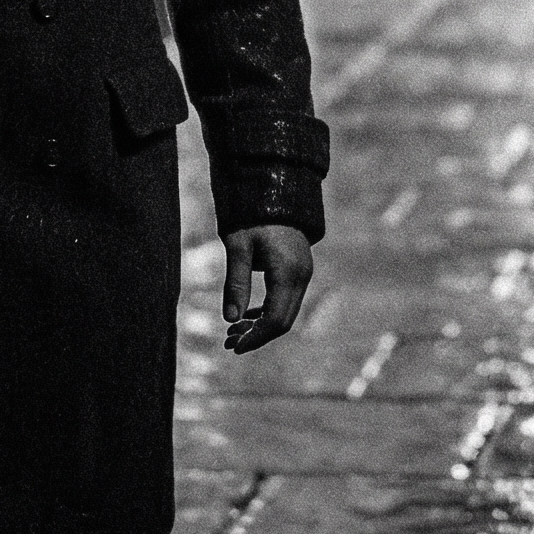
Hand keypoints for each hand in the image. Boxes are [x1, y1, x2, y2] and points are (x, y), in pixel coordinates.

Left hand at [222, 224, 312, 352]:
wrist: (275, 186)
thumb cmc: (252, 214)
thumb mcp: (238, 246)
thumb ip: (236, 284)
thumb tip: (230, 320)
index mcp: (288, 272)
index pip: (275, 319)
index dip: (255, 337)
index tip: (234, 346)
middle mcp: (302, 275)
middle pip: (284, 321)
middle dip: (257, 335)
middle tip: (229, 343)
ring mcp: (303, 272)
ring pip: (286, 311)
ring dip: (261, 325)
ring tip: (233, 333)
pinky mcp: (299, 269)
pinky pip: (287, 299)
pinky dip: (268, 311)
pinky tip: (247, 316)